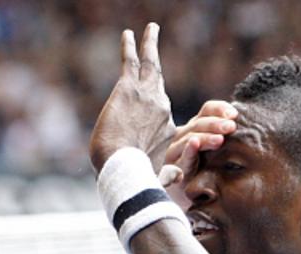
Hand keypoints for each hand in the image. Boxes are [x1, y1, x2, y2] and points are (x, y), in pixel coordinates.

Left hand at [90, 24, 175, 171]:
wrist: (123, 169)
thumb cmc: (136, 178)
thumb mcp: (155, 178)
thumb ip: (167, 175)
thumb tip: (178, 177)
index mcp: (167, 132)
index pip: (169, 114)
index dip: (170, 109)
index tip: (172, 98)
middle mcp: (163, 111)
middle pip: (161, 82)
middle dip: (158, 62)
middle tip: (157, 41)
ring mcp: (148, 97)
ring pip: (151, 64)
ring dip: (150, 45)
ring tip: (151, 29)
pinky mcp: (129, 90)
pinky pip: (131, 61)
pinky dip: (131, 45)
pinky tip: (129, 33)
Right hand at [160, 100, 236, 205]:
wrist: (189, 200)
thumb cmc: (208, 172)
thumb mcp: (220, 152)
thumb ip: (228, 137)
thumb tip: (245, 124)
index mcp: (196, 128)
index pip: (206, 110)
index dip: (220, 109)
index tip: (235, 115)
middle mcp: (183, 137)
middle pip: (198, 124)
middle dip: (215, 124)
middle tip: (231, 127)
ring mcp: (175, 153)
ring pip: (188, 139)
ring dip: (204, 137)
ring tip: (219, 140)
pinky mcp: (170, 171)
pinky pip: (178, 159)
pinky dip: (186, 151)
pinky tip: (194, 144)